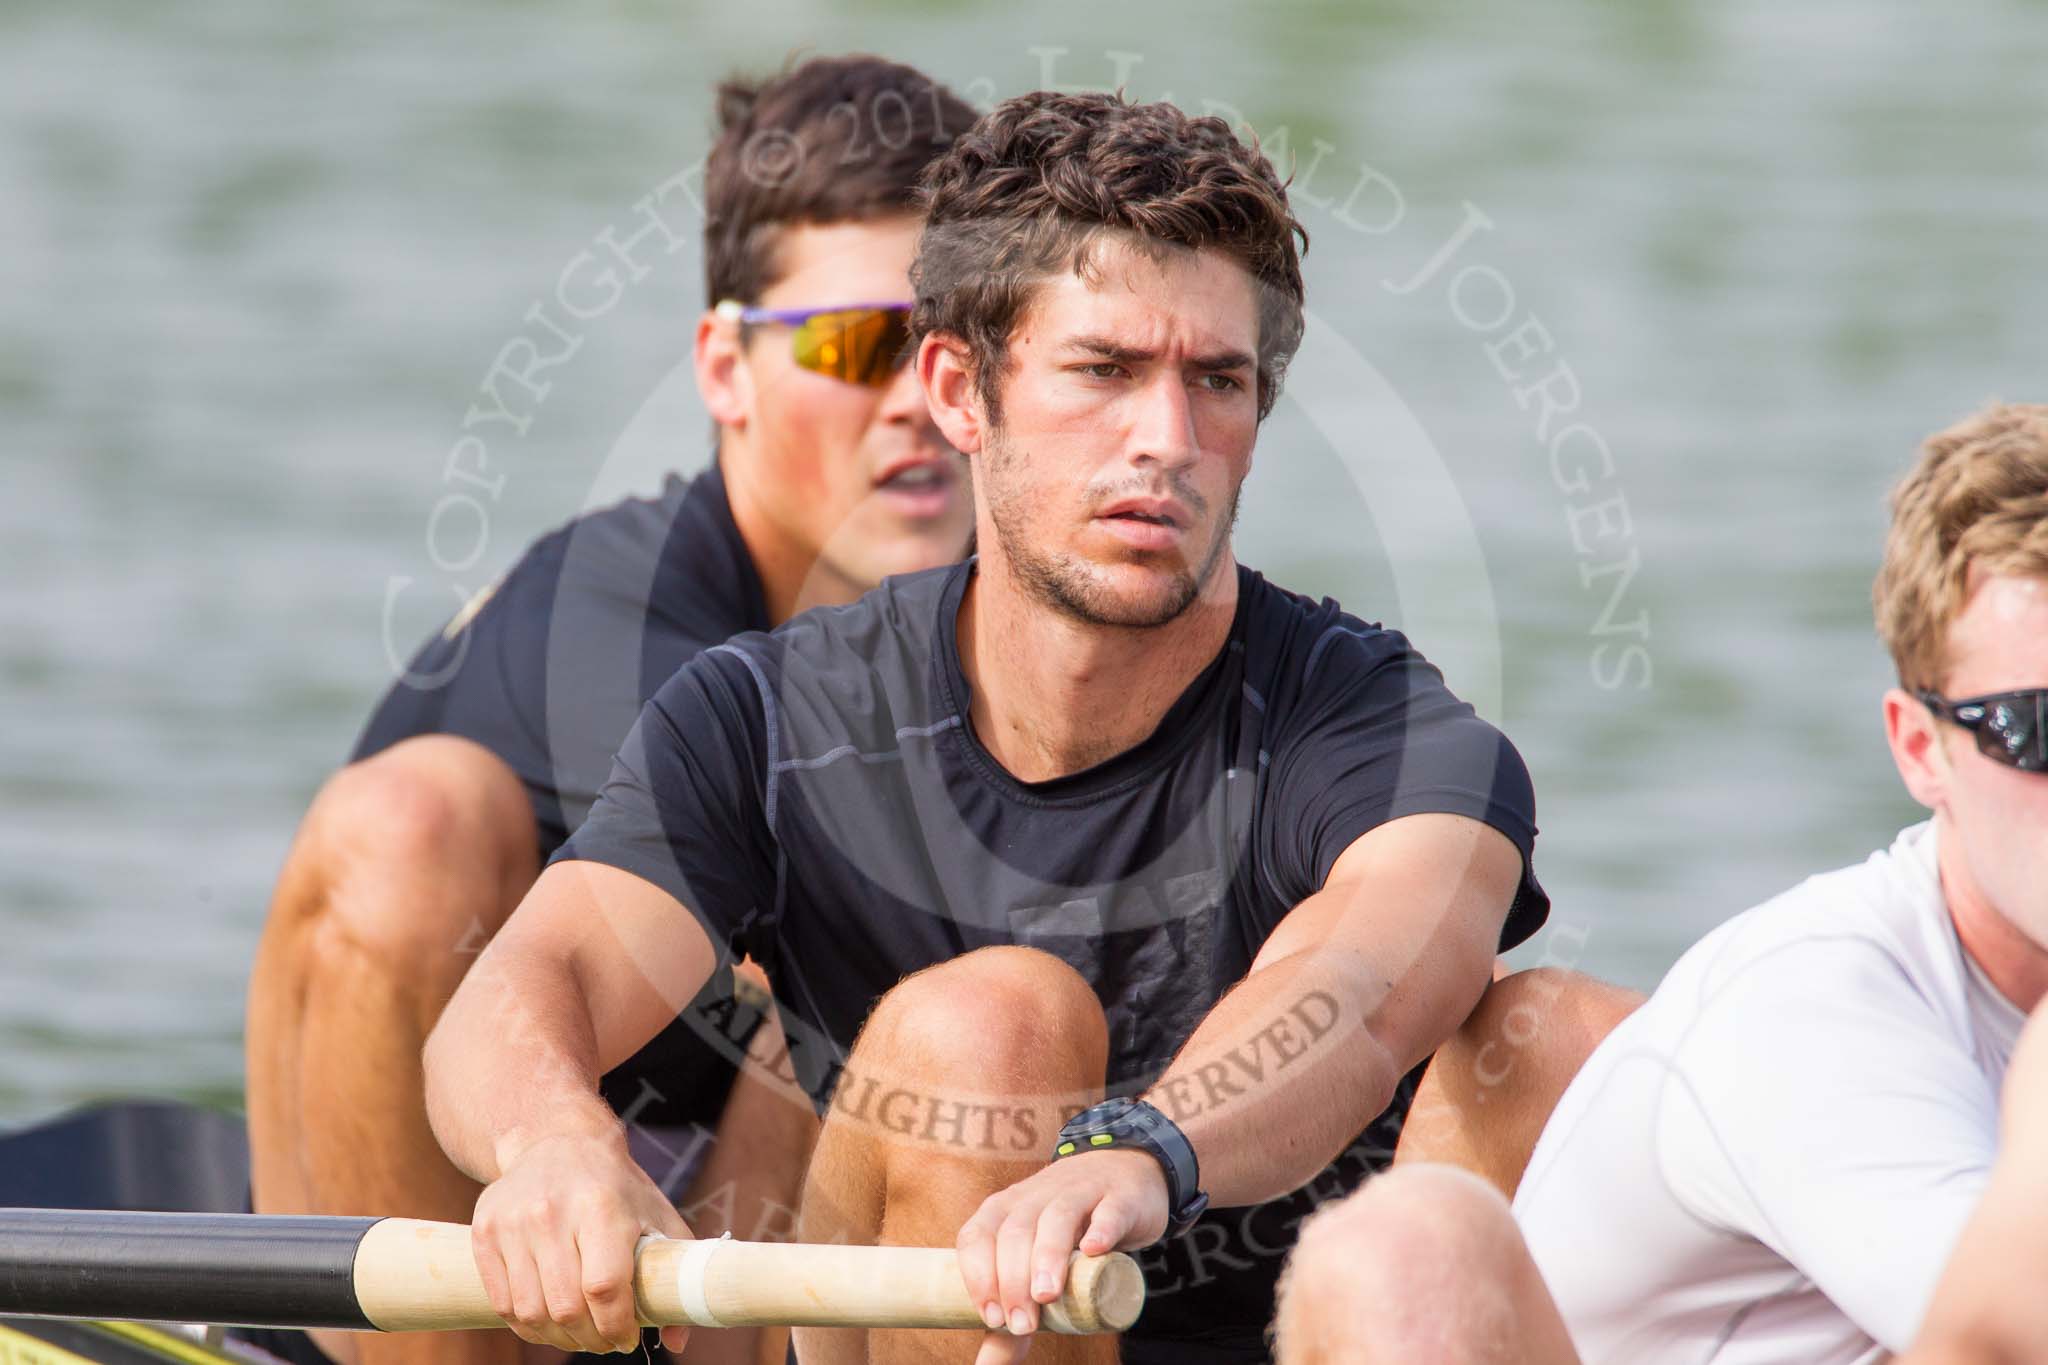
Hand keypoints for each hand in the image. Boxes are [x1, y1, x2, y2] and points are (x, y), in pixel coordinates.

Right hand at [470, 1126, 692, 1354]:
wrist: (556, 1141)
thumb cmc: (615, 1186)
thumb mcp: (655, 1215)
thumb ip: (674, 1272)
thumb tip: (676, 1340)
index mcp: (600, 1207)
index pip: (604, 1287)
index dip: (616, 1325)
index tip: (627, 1338)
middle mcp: (551, 1213)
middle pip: (566, 1306)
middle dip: (590, 1339)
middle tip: (604, 1341)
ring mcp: (511, 1223)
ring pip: (531, 1312)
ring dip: (558, 1338)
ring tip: (578, 1334)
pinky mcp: (484, 1233)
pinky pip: (503, 1303)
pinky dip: (527, 1325)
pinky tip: (549, 1322)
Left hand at [954, 1147, 1165, 1364]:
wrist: (1127, 1174)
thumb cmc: (1071, 1230)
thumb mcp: (1035, 1263)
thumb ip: (1012, 1310)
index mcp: (1006, 1209)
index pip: (978, 1235)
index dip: (978, 1275)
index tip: (991, 1316)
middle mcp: (1036, 1196)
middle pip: (1016, 1231)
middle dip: (1014, 1279)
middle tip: (1023, 1322)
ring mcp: (1080, 1192)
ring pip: (1057, 1218)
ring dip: (1048, 1255)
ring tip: (1047, 1294)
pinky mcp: (1120, 1198)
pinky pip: (1109, 1209)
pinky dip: (1101, 1228)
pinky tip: (1095, 1250)